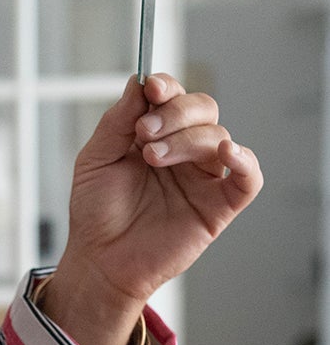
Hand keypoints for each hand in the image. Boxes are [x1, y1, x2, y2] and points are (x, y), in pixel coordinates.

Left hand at [43, 72, 262, 344]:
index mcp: (156, 135)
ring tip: (152, 158)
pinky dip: (245, 161)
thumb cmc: (96, 214)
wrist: (99, 262)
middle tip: (145, 133)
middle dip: (175, 112)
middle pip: (203, 109)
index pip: (174, 96)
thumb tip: (140, 81)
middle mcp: (183, 151)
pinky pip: (248, 178)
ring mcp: (202, 178)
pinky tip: (226, 151)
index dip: (166, 86)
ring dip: (187, 139)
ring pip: (218, 136)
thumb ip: (117, 121)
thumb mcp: (96, 160)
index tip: (150, 88)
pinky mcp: (218, 206)